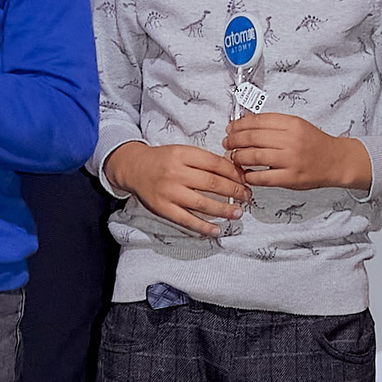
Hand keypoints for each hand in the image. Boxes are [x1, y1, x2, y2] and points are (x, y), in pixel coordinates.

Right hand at [107, 140, 251, 235]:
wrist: (135, 168)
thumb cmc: (163, 160)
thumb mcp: (183, 152)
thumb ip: (205, 161)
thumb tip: (234, 174)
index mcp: (183, 154)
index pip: (216, 164)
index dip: (234, 173)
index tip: (245, 180)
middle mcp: (176, 173)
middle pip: (212, 184)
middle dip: (234, 191)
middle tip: (246, 196)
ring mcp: (169, 192)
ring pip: (203, 204)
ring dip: (224, 210)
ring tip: (237, 212)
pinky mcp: (163, 208)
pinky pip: (187, 220)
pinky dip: (203, 227)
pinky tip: (216, 229)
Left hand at [224, 114, 368, 193]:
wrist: (335, 161)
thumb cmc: (315, 143)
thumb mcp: (297, 125)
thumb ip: (274, 124)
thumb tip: (245, 125)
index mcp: (292, 124)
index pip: (257, 120)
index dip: (239, 124)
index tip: (231, 127)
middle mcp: (291, 140)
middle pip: (252, 137)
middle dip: (234, 140)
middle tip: (227, 142)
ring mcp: (291, 160)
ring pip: (254, 156)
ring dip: (238, 157)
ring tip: (233, 157)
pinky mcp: (290, 178)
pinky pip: (262, 177)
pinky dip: (249, 175)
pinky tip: (245, 173)